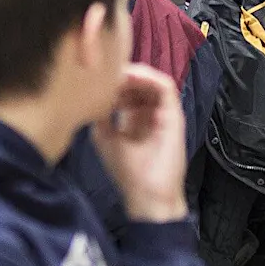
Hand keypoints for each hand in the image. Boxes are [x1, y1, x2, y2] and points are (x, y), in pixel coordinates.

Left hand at [92, 63, 188, 223]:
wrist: (147, 195)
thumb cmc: (127, 171)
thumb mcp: (104, 137)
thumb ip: (100, 114)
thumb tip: (90, 92)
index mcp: (133, 117)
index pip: (125, 89)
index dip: (111, 80)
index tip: (93, 76)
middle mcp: (150, 112)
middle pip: (138, 81)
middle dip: (120, 75)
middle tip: (103, 71)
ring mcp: (163, 112)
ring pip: (152, 80)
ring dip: (134, 73)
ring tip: (115, 73)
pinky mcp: (174, 115)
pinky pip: (166, 87)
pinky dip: (149, 78)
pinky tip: (130, 78)